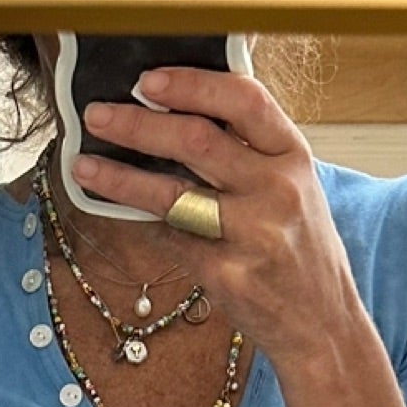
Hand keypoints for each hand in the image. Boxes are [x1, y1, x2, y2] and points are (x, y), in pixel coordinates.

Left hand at [72, 67, 366, 367]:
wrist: (322, 326)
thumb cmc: (301, 253)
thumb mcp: (294, 188)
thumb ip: (250, 152)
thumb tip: (179, 115)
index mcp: (293, 156)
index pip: (242, 99)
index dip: (190, 84)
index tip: (147, 80)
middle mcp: (276, 190)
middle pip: (196, 140)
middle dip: (137, 124)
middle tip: (97, 117)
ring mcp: (252, 235)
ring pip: (171, 194)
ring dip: (119, 178)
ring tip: (84, 167)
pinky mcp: (227, 276)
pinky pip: (170, 239)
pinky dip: (140, 223)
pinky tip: (116, 212)